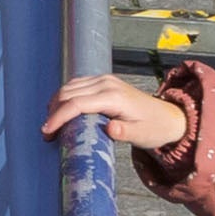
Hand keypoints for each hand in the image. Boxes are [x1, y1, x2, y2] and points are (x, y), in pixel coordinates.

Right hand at [42, 73, 191, 159]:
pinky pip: (76, 85)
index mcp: (114, 97)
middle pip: (68, 93)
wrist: (167, 116)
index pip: (77, 103)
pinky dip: (65, 97)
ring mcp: (104, 80)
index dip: (59, 117)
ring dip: (56, 104)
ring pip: (69, 87)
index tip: (47, 131)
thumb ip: (126, 132)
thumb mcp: (142, 135)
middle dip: (53, 112)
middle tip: (47, 133)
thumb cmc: (154, 128)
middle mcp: (106, 84)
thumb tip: (110, 128)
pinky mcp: (102, 82)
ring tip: (52, 124)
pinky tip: (61, 110)